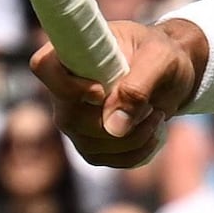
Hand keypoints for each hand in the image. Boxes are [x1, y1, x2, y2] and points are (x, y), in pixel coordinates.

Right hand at [30, 12, 199, 168]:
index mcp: (72, 52)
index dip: (67, 86)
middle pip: (72, 118)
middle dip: (120, 119)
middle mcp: (63, 88)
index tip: (101, 92)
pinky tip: (152, 133)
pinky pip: (105, 160)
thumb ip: (138, 86)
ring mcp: (73, 118)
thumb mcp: (161, 59)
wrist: (170, 75)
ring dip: (133, 138)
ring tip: (156, 115)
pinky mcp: (89, 143)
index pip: (43, 67)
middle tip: (151, 106)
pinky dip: (136, 153)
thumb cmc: (161, 54)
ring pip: (90, 145)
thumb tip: (113, 127)